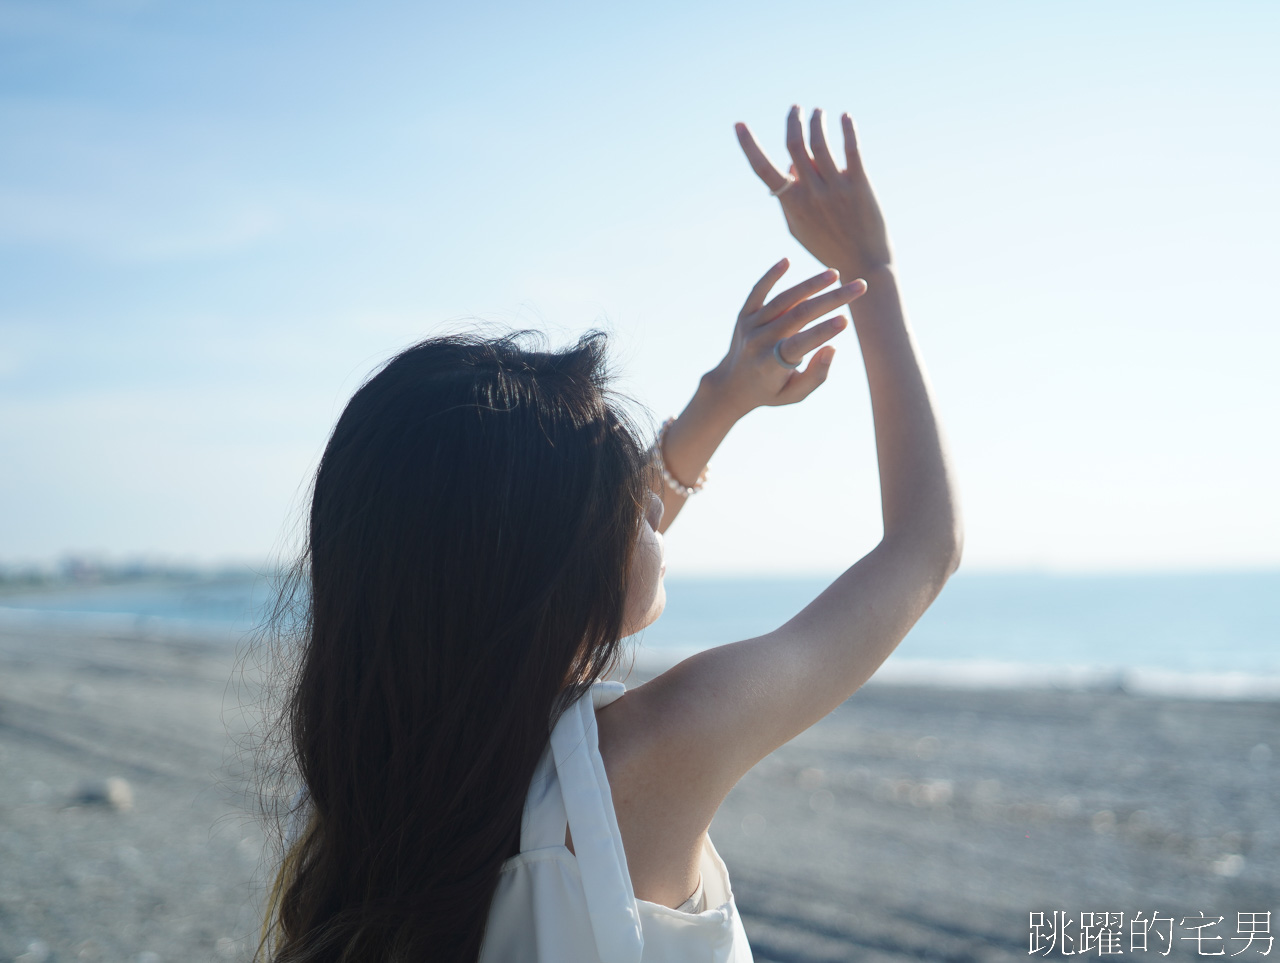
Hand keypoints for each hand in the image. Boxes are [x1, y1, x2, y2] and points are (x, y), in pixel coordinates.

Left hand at [706, 258, 865, 414]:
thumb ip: (816, 376)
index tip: (845, 320)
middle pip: (798, 315)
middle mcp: (758, 342)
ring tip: (835, 273)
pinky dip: (770, 276)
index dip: (821, 332)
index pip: (799, 344)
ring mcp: (750, 326)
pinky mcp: (744, 314)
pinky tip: (787, 261)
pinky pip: (757, 291)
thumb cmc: (771, 391)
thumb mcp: (795, 395)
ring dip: (810, 285)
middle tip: (859, 286)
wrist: (730, 385)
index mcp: (770, 366)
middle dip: (831, 300)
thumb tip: (833, 348)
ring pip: (783, 300)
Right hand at [736, 106, 891, 277]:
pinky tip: (845, 117)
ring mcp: (836, 189)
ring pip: (820, 143)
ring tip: (818, 112)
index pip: (763, 170)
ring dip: (817, 121)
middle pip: (795, 146)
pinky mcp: (860, 185)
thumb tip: (791, 164)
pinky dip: (847, 129)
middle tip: (796, 108)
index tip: (738, 125)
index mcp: (793, 205)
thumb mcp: (800, 228)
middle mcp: (812, 194)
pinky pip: (851, 149)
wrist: (864, 264)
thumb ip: (791, 198)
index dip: (748, 145)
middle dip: (792, 121)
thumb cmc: (828, 247)